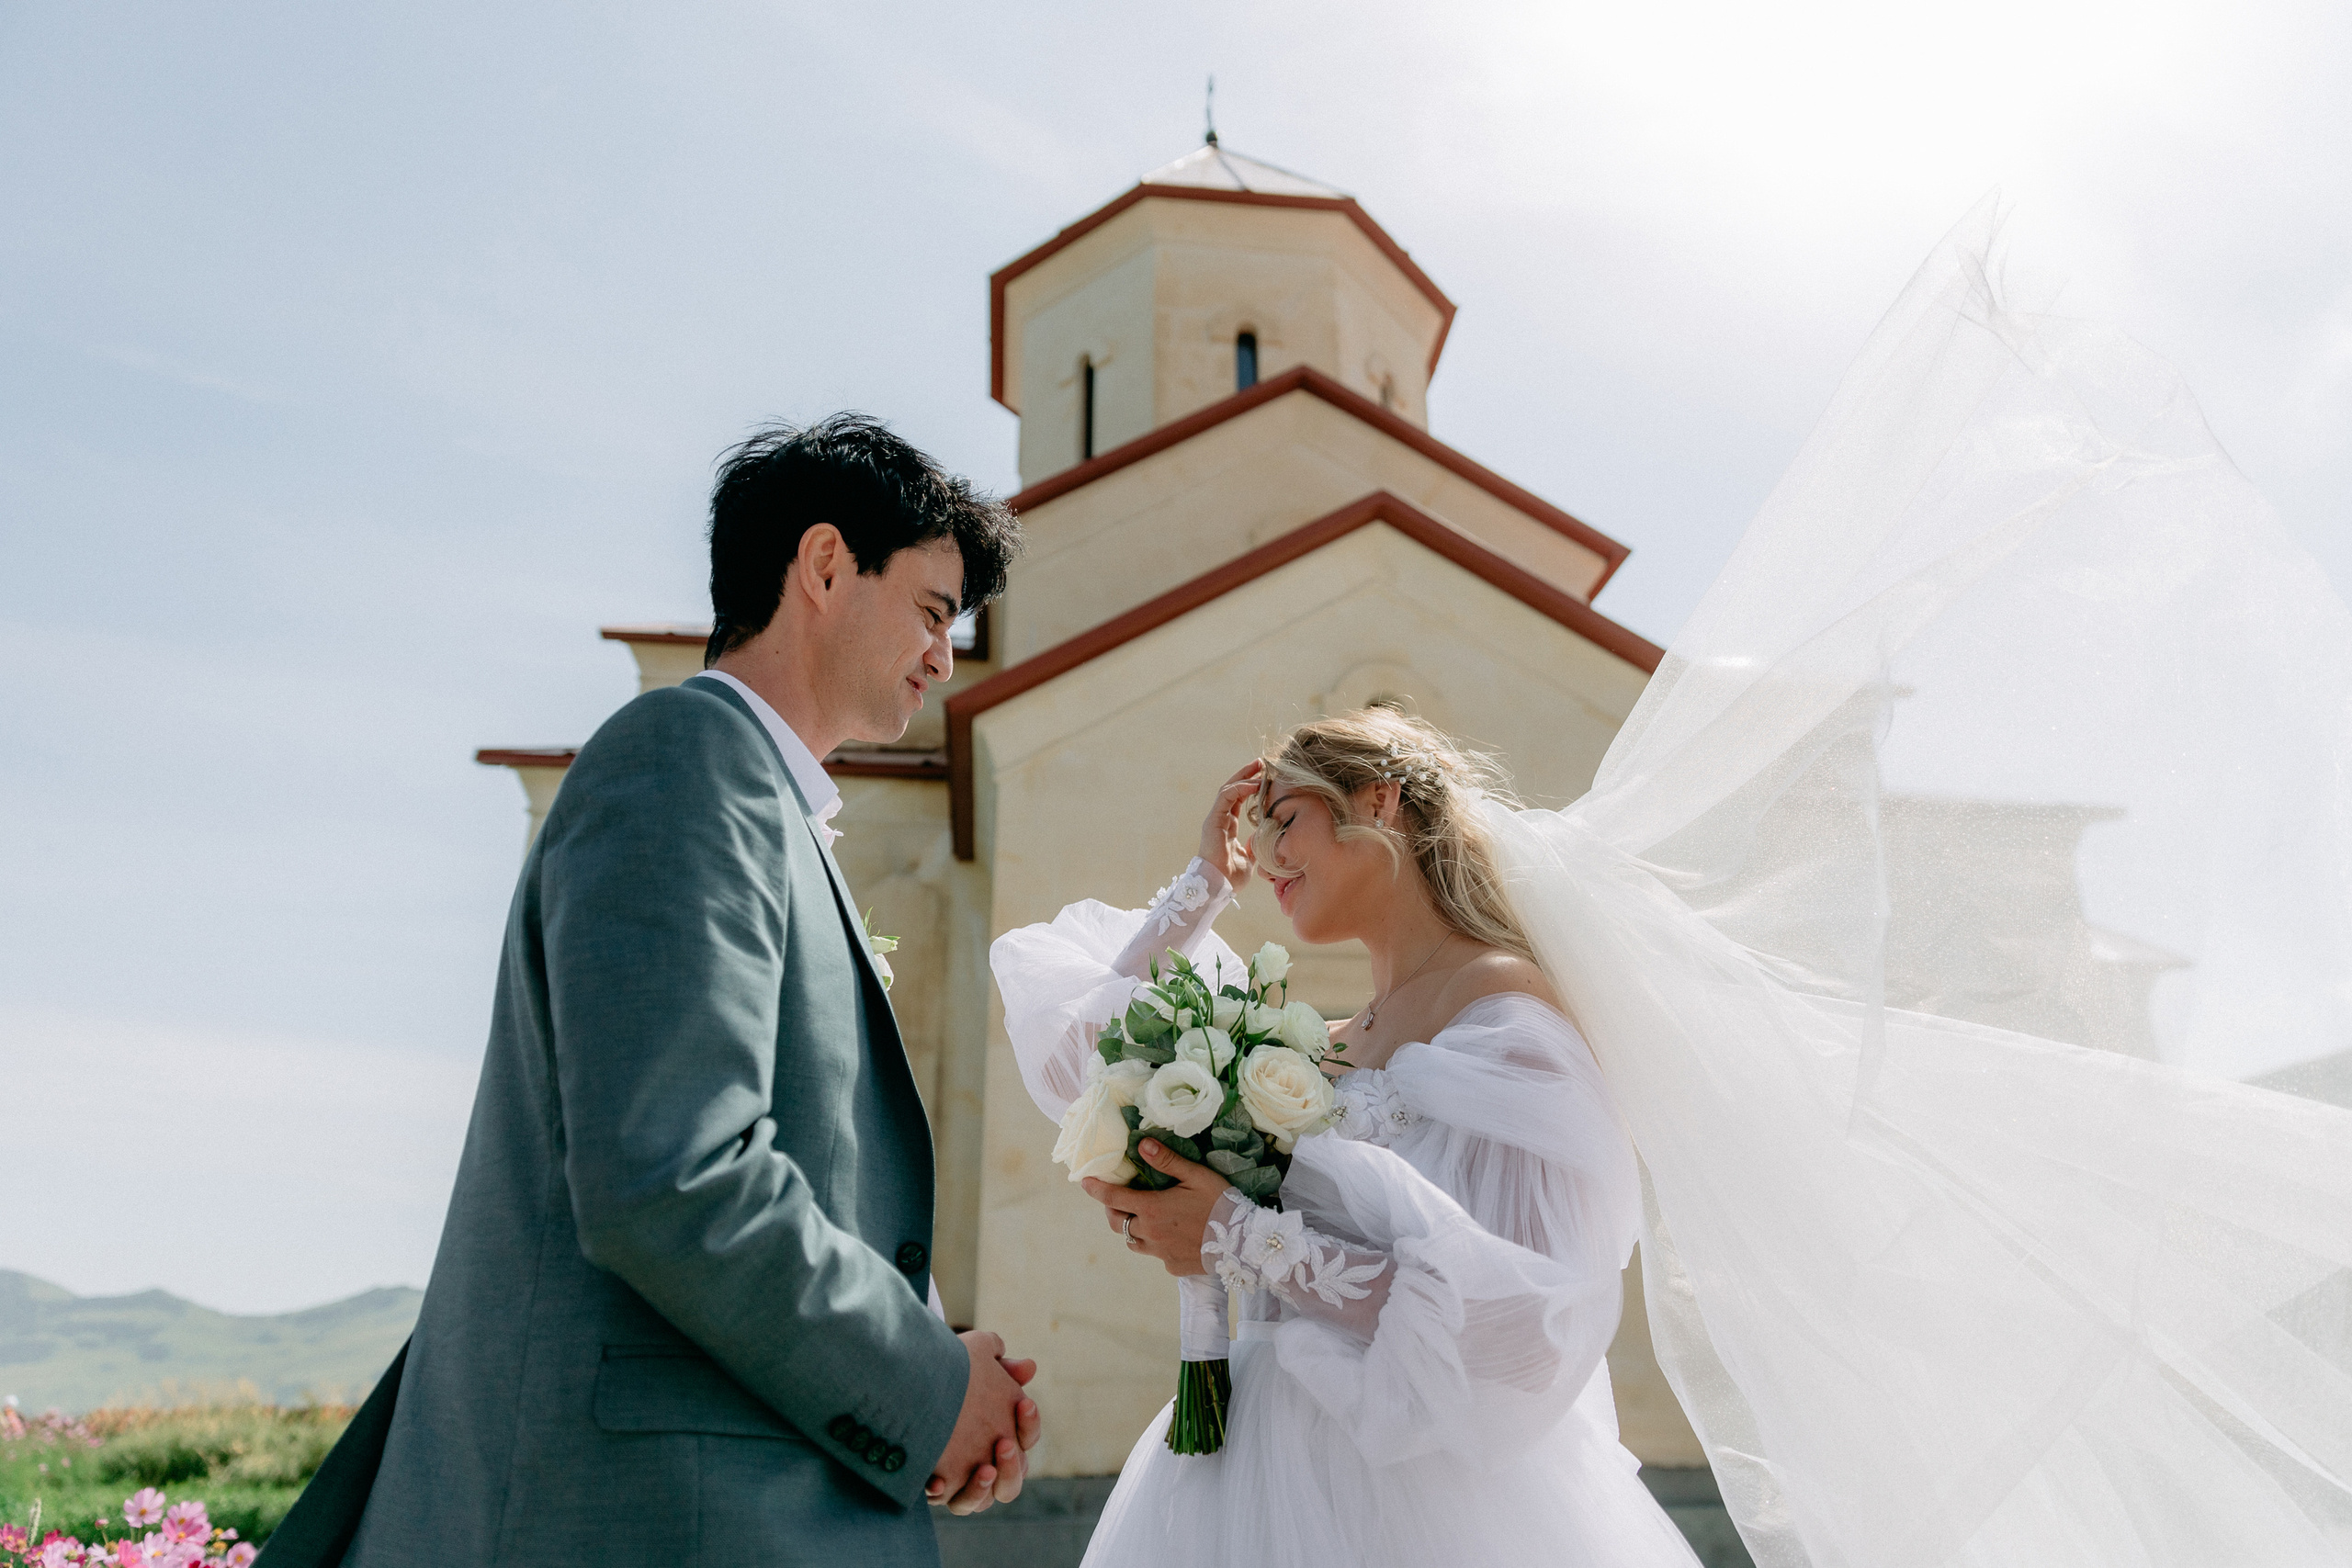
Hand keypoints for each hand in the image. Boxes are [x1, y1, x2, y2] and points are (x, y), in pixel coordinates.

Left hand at [926, 1331, 1041, 1513]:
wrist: (902, 1385)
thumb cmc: (945, 1373)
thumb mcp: (971, 1360)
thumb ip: (1001, 1364)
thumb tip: (1029, 1367)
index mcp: (1003, 1435)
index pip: (1027, 1437)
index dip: (1029, 1423)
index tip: (1023, 1403)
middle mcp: (987, 1463)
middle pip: (1012, 1481)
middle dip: (1013, 1465)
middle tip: (1003, 1444)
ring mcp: (962, 1480)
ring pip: (983, 1501)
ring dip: (986, 1487)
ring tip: (984, 1469)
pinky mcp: (936, 1488)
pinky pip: (946, 1501)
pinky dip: (944, 1493)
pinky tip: (936, 1481)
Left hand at [1081, 1139, 1231, 1276]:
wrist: (1245, 1243)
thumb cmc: (1221, 1203)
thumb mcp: (1196, 1176)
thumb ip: (1167, 1161)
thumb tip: (1141, 1145)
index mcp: (1152, 1209)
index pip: (1113, 1199)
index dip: (1095, 1189)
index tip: (1084, 1182)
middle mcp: (1150, 1234)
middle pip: (1117, 1223)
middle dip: (1113, 1210)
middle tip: (1119, 1199)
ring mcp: (1160, 1254)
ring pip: (1133, 1241)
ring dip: (1133, 1228)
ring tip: (1146, 1217)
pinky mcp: (1172, 1267)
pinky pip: (1155, 1254)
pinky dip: (1156, 1244)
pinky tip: (1172, 1235)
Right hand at [1197, 760, 1263, 887]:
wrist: (1218, 888)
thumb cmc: (1231, 877)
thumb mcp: (1251, 858)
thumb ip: (1256, 845)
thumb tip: (1265, 836)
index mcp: (1227, 826)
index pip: (1238, 799)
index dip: (1250, 786)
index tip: (1265, 776)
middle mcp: (1220, 819)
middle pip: (1232, 789)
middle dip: (1246, 774)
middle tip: (1262, 763)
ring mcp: (1215, 819)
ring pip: (1228, 789)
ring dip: (1244, 776)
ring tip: (1259, 767)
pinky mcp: (1213, 821)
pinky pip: (1225, 797)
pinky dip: (1240, 788)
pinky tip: (1254, 784)